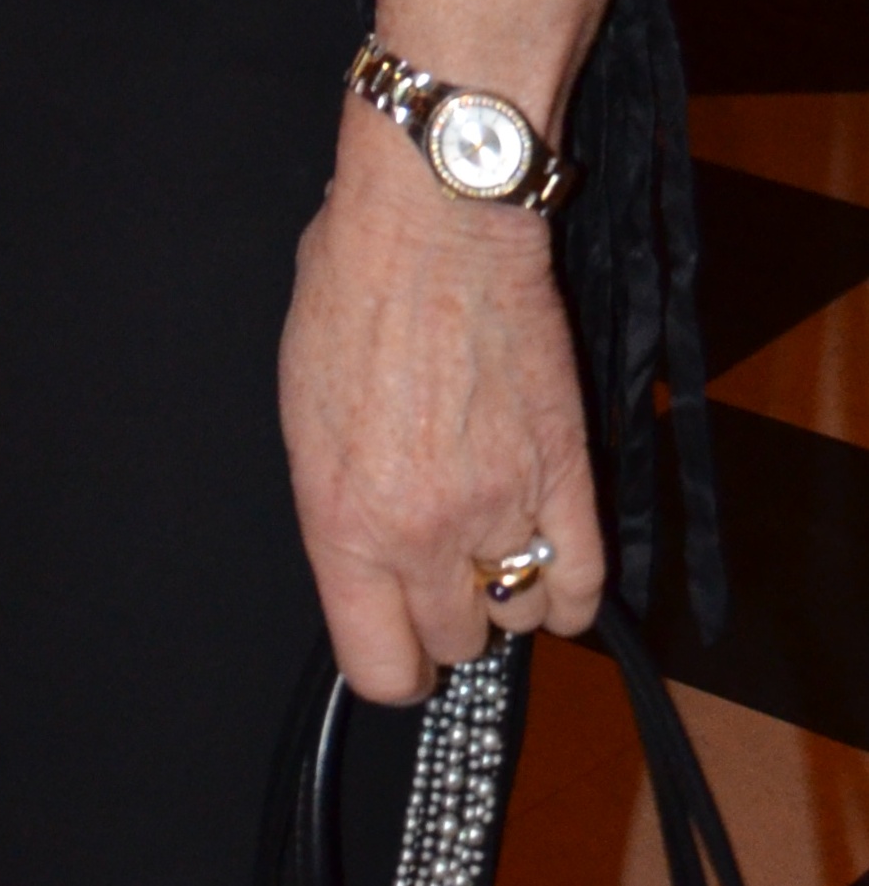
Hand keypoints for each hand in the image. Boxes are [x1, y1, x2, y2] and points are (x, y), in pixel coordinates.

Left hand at [278, 101, 604, 701]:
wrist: (433, 217)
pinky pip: (583, 583)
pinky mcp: (568, 473)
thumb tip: (363, 555)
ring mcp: (503, 508)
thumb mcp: (301, 408)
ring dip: (506, 590)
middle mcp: (423, 532)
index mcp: (342, 520)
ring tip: (492, 541)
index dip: (391, 659)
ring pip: (518, 618)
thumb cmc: (349, 289)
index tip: (396, 636)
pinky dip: (569, 588)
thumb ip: (337, 503)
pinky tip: (549, 559)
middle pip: (454, 644)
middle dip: (444, 612)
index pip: (379, 668)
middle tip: (440, 565)